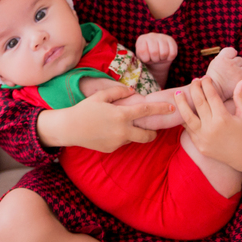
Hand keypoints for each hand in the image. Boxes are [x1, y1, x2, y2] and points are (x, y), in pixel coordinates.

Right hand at [39, 84, 175, 152]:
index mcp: (121, 115)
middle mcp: (122, 131)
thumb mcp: (100, 96)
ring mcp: (117, 142)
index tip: (172, 107)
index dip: (161, 109)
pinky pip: (121, 142)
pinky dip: (120, 137)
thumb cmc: (84, 109)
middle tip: (154, 130)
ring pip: (133, 139)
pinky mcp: (111, 149)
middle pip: (147, 136)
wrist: (69, 128)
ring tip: (120, 126)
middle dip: (154, 133)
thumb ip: (119, 92)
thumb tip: (132, 91)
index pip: (146, 111)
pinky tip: (108, 131)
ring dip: (133, 133)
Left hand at [135, 32, 177, 65]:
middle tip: (154, 59)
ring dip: (162, 58)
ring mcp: (162, 36)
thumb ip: (139, 57)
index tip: (146, 59)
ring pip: (164, 53)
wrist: (157, 57)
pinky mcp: (171, 40)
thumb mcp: (140, 58)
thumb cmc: (147, 57)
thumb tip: (143, 60)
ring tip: (160, 57)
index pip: (143, 51)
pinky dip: (169, 58)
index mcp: (141, 39)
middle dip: (155, 59)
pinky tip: (166, 56)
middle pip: (154, 52)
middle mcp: (151, 35)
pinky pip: (173, 53)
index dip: (146, 59)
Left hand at [176, 78, 241, 171]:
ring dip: (181, 103)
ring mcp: (203, 138)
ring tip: (178, 93)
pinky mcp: (200, 146)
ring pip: (187, 117)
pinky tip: (182, 110)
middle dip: (195, 89)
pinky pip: (188, 130)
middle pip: (198, 103)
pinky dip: (184, 119)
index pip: (211, 96)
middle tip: (194, 80)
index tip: (206, 77)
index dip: (207, 85)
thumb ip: (241, 97)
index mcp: (223, 118)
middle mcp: (211, 128)